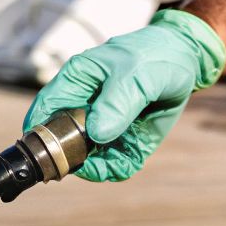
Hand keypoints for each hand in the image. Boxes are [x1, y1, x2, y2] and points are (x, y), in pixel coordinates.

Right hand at [23, 9, 225, 181]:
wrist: (185, 61)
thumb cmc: (154, 56)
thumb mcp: (137, 74)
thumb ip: (117, 103)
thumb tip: (96, 134)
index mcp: (76, 81)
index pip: (45, 108)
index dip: (39, 132)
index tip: (45, 154)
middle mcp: (83, 107)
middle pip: (61, 140)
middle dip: (71, 158)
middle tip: (91, 163)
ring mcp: (101, 126)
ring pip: (85, 157)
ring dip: (96, 168)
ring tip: (112, 164)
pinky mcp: (122, 140)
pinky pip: (112, 163)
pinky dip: (116, 169)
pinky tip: (126, 163)